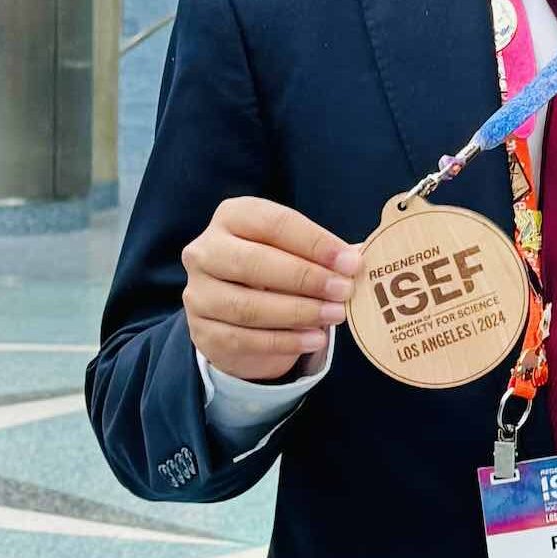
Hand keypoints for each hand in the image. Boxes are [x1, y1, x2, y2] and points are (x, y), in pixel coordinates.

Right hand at [182, 197, 358, 381]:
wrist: (236, 310)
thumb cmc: (275, 267)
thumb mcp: (296, 251)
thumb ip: (325, 253)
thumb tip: (358, 257)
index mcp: (233, 216)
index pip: (275, 224)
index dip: (315, 242)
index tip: (350, 262)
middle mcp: (206, 250)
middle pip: (254, 263)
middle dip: (305, 278)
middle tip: (344, 290)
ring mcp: (197, 292)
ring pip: (246, 306)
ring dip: (297, 312)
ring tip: (335, 315)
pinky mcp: (200, 329)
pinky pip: (242, 338)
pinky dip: (283, 341)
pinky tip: (314, 339)